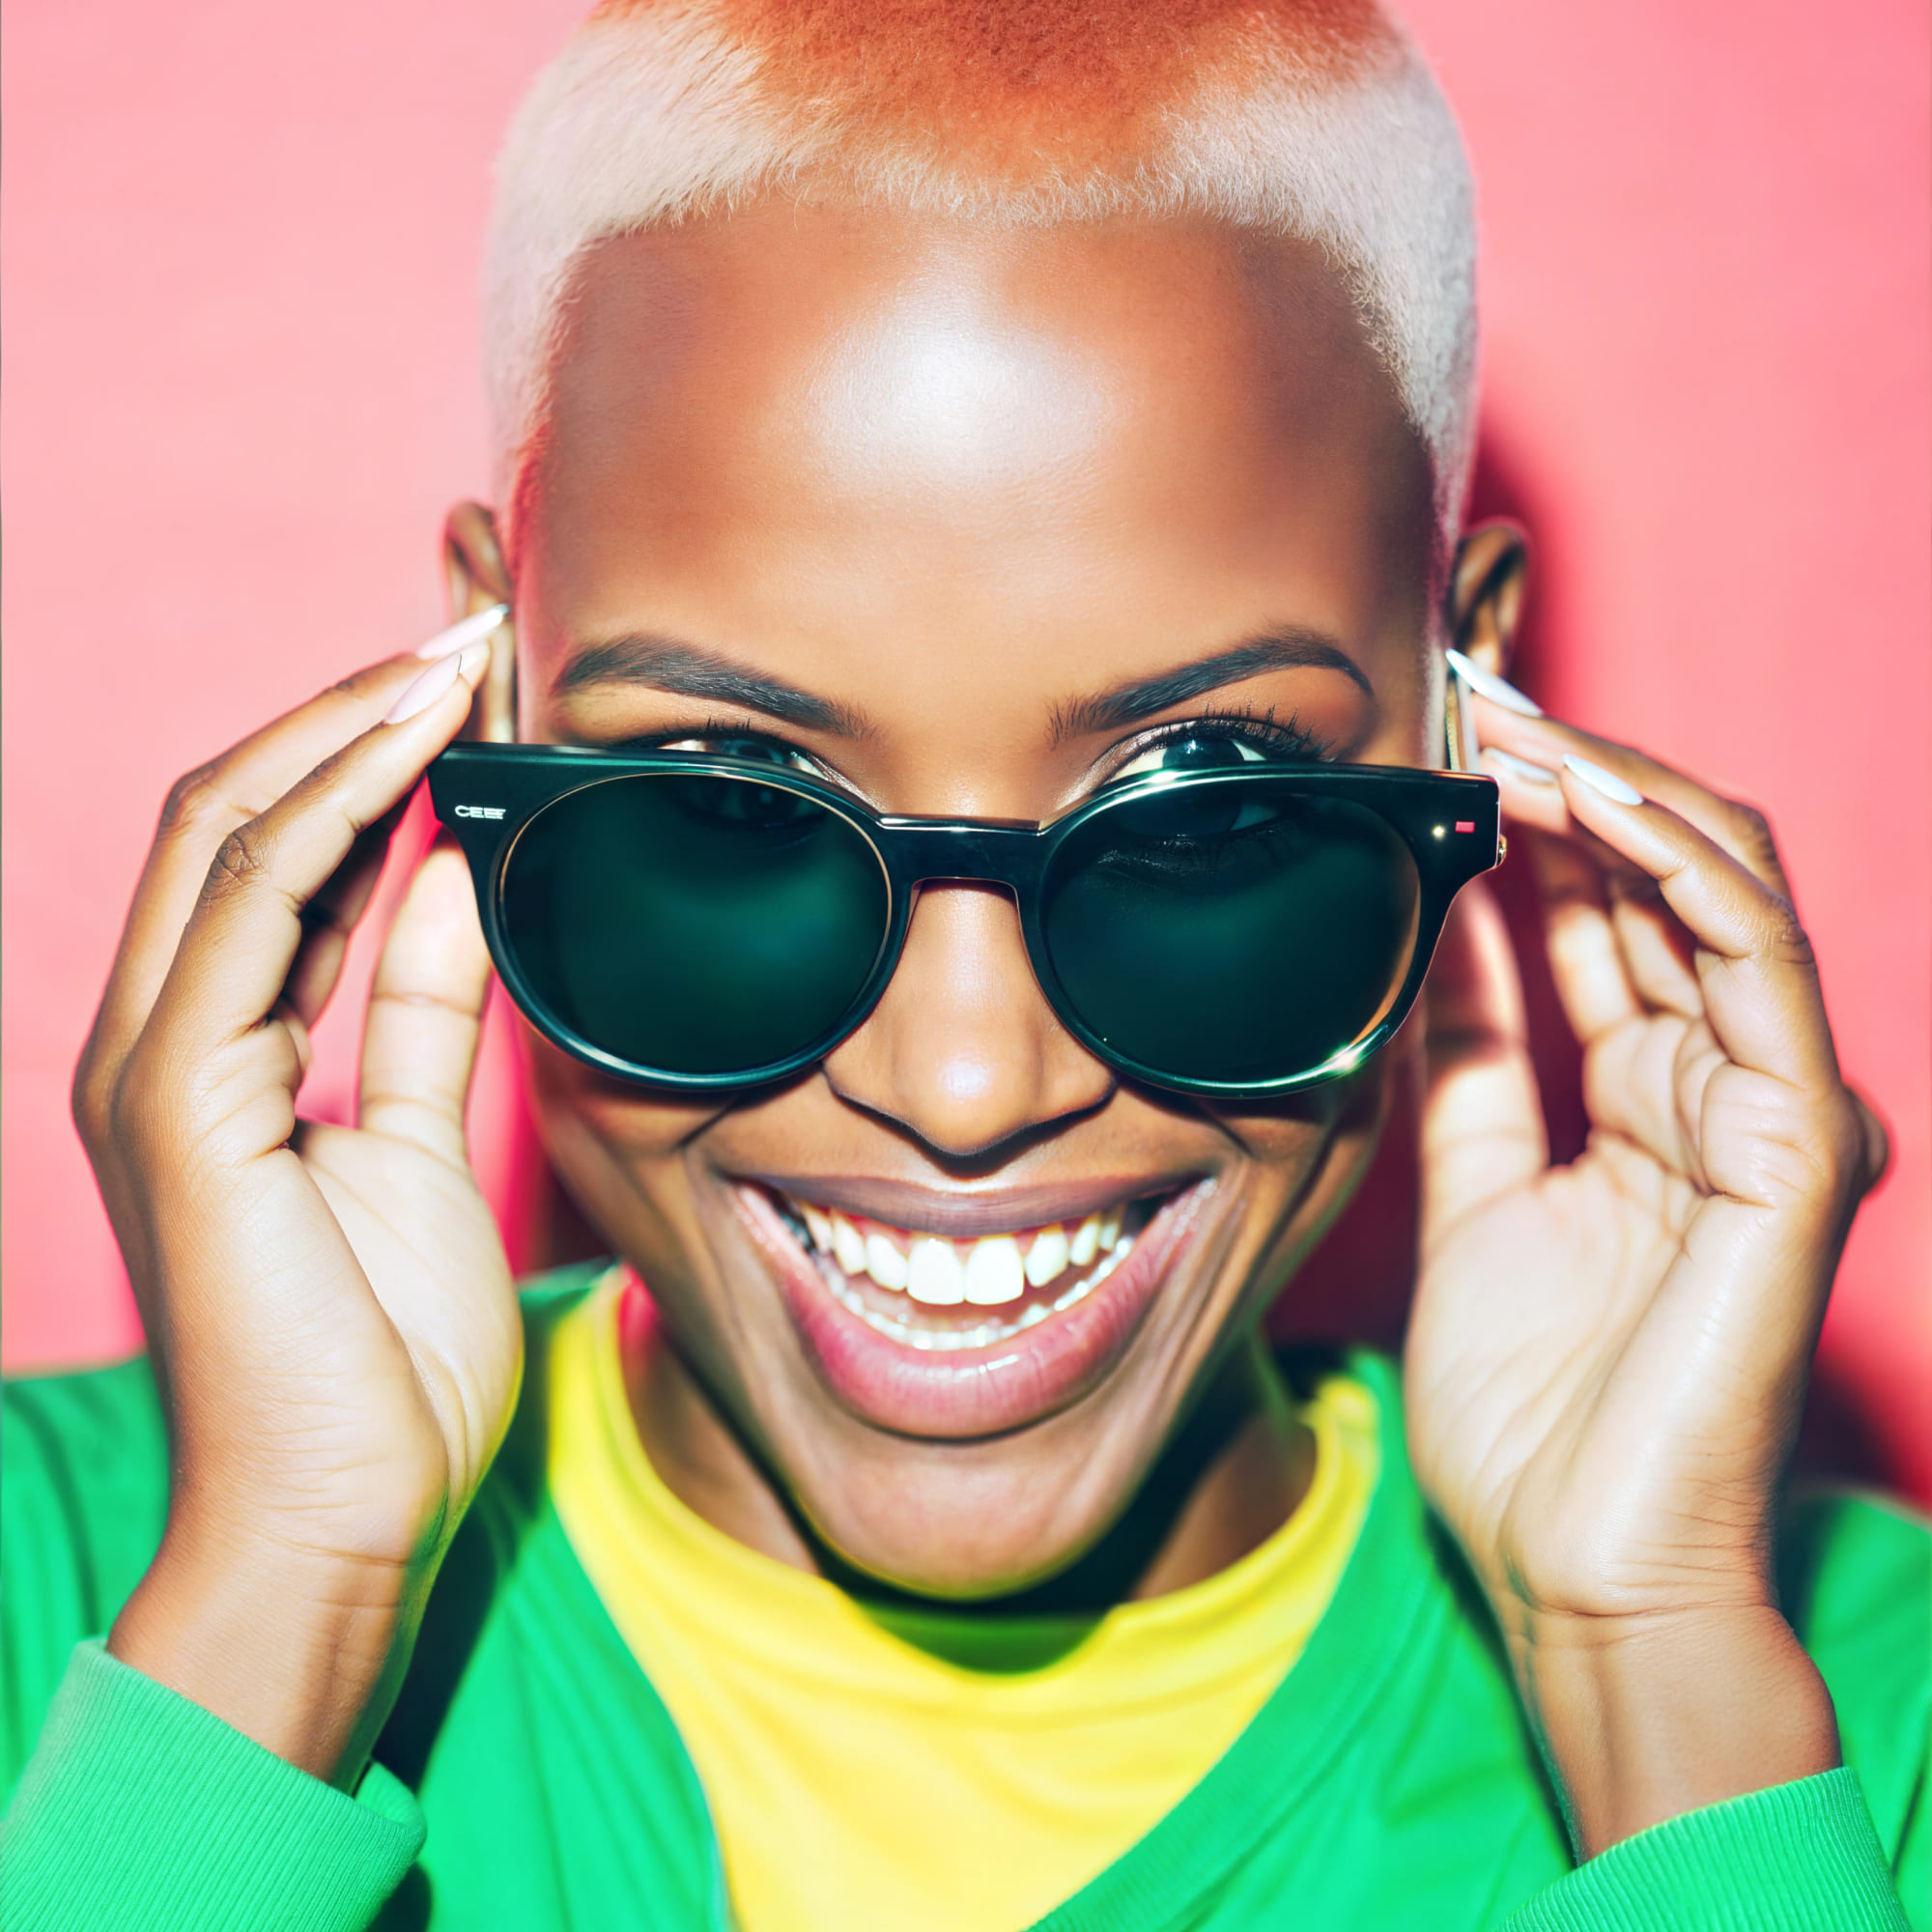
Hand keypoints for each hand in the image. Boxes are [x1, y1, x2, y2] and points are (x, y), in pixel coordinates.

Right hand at [74, 638, 520, 1786]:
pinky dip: (331, 819)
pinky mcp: (176, 1105)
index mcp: (217, 1049)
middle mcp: (164, 1038)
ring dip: (341, 733)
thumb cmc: (378, 1356)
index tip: (463, 682)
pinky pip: (250, 916)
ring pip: (228, 837)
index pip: (277, 855)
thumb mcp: (422, 1141)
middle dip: (349, 712)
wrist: (340, 1513)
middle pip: (237, 815)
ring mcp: (152, 1065)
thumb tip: (460, 874)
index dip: (361, 754)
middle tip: (462, 632)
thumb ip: (427, 1007)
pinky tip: (417, 757)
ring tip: (449, 657)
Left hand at [1405, 696, 1886, 1855]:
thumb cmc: (1529, 1407)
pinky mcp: (1797, 1147)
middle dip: (1569, 775)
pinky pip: (1754, 970)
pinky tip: (1593, 803)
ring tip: (1507, 725)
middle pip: (1663, 877)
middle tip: (1464, 696)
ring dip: (1614, 792)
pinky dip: (1679, 871)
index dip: (1533, 817)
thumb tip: (1440, 932)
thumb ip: (1473, 1059)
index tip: (1439, 744)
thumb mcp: (1473, 1186)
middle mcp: (1723, 1083)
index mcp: (1652, 1094)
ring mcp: (1771, 1108)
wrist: (1572, 1565)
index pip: (1604, 911)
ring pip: (1719, 892)